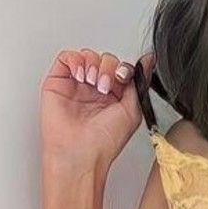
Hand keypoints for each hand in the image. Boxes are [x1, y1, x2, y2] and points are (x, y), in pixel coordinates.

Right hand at [39, 48, 154, 173]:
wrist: (80, 152)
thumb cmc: (103, 141)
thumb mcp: (132, 111)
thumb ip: (139, 83)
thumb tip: (149, 60)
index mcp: (114, 96)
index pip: (120, 68)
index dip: (123, 68)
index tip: (123, 77)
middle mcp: (95, 89)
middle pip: (105, 59)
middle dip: (108, 67)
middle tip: (105, 86)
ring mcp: (76, 85)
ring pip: (87, 55)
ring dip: (93, 64)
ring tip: (92, 83)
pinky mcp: (58, 82)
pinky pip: (66, 57)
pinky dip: (75, 60)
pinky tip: (80, 76)